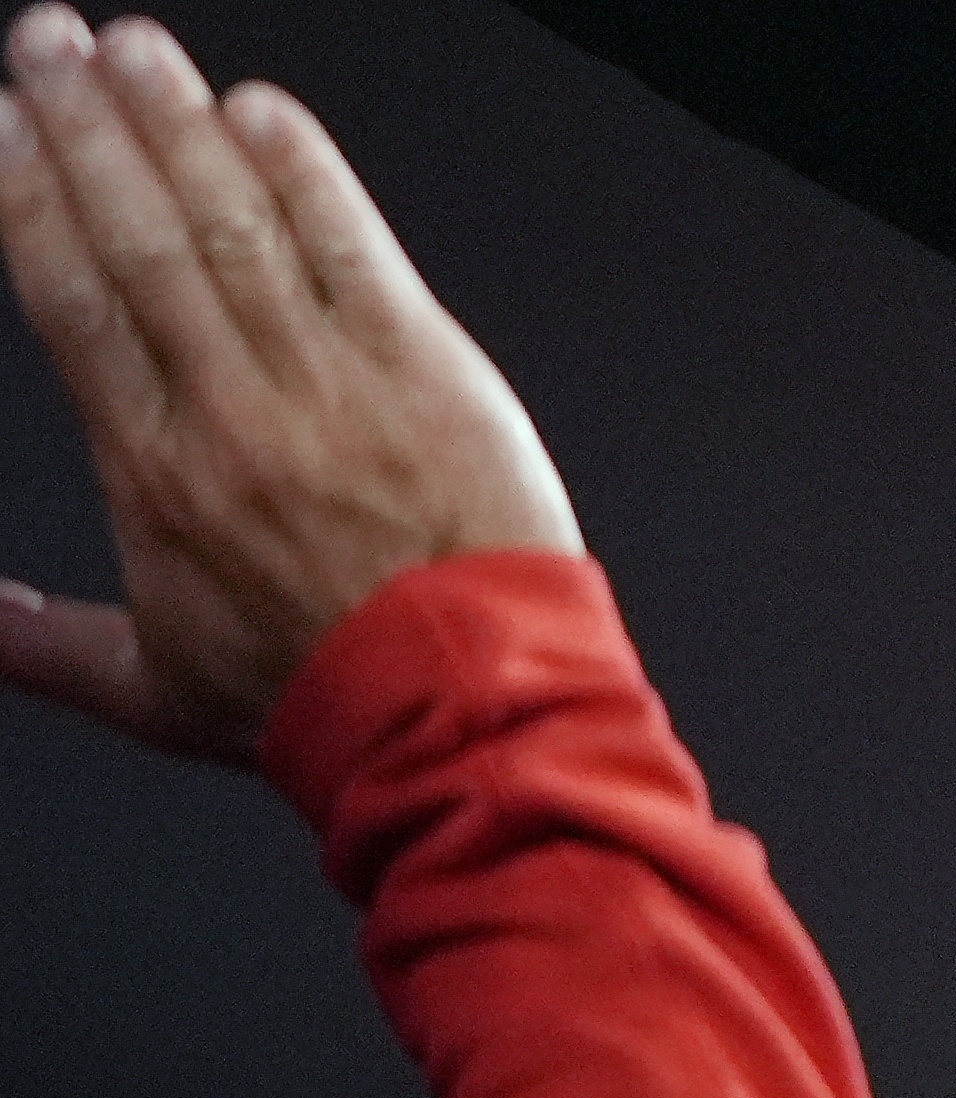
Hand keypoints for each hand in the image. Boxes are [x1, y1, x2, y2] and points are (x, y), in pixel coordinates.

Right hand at [0, 12, 572, 760]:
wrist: (464, 724)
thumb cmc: (322, 708)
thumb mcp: (155, 689)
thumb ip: (46, 645)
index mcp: (155, 469)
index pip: (71, 296)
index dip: (29, 193)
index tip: (4, 123)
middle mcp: (230, 409)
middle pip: (136, 233)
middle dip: (83, 123)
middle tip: (45, 40)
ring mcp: (329, 383)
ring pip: (231, 224)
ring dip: (174, 121)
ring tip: (131, 49)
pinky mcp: (426, 372)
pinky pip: (353, 249)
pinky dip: (306, 174)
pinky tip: (262, 113)